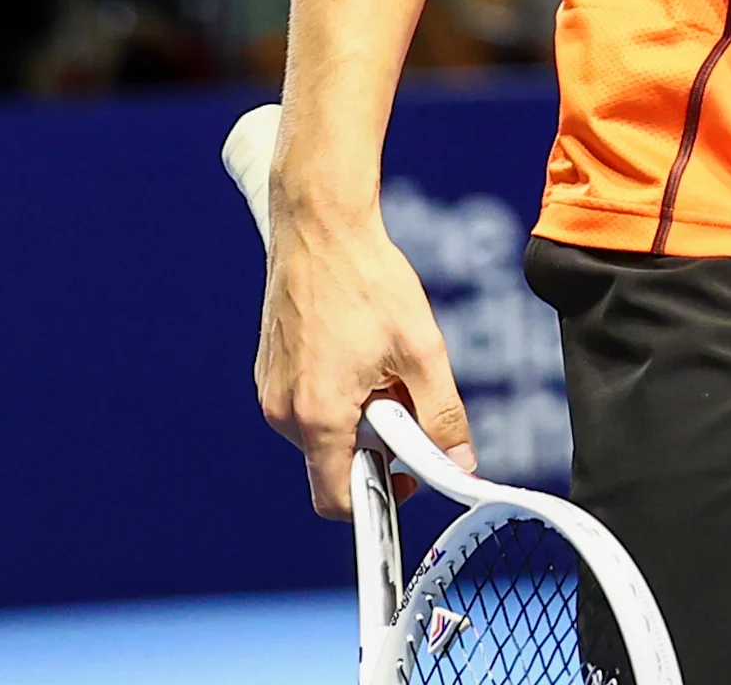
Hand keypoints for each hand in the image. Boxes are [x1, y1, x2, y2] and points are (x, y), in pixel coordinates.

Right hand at [255, 194, 473, 519]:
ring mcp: (271, 390)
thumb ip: (442, 414)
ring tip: (382, 362)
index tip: (410, 479)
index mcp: (319, 415)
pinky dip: (338, 393)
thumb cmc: (368, 281)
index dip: (379, 501)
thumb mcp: (422, 350)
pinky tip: (358, 349)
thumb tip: (460, 461)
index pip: (339, 500)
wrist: (320, 227)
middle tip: (406, 395)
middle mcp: (284, 411)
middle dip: (378, 442)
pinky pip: (307, 403)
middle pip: (336, 461)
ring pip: (323, 430)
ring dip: (359, 414)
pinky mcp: (269, 370)